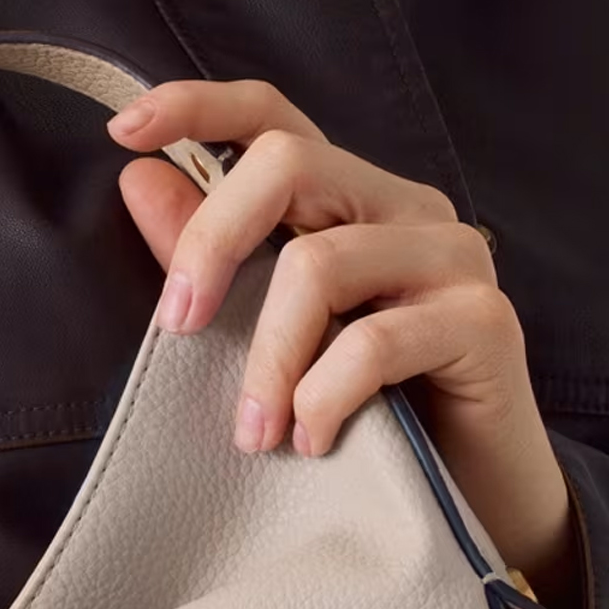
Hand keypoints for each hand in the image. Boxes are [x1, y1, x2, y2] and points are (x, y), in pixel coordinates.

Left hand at [104, 79, 584, 608]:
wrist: (469, 501)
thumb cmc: (363, 413)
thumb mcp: (270, 334)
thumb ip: (213, 258)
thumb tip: (139, 180)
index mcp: (349, 198)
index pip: (274, 117)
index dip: (198, 107)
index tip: (123, 131)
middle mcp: (404, 207)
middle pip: (288, 163)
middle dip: (211, 242)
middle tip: (174, 329)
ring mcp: (453, 256)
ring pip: (321, 263)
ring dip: (266, 358)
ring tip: (254, 433)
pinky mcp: (484, 319)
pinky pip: (375, 341)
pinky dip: (323, 397)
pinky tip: (312, 441)